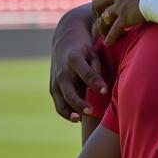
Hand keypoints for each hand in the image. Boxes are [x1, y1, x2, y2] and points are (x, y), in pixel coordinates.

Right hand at [49, 5, 106, 120]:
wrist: (66, 38)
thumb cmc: (86, 47)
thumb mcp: (94, 52)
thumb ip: (98, 68)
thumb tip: (103, 88)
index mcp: (74, 59)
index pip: (85, 73)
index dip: (95, 82)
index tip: (105, 91)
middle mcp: (62, 71)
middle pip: (69, 90)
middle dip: (79, 102)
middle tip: (90, 111)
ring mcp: (55, 80)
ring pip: (60, 100)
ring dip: (70, 111)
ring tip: (80, 119)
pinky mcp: (52, 87)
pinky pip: (58, 103)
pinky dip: (66, 112)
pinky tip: (77, 118)